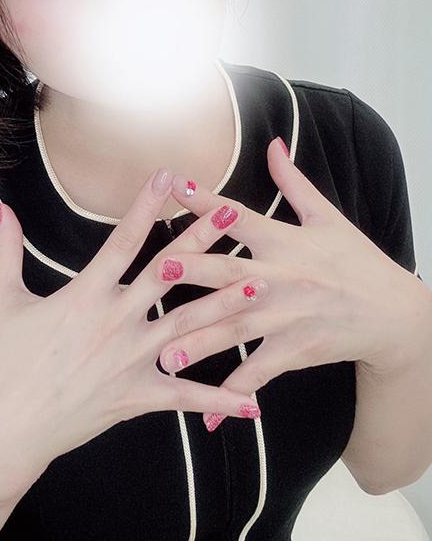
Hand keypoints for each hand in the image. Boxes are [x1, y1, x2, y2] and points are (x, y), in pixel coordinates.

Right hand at [0, 168, 260, 500]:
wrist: (0, 431)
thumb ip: (6, 249)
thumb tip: (1, 208)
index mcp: (85, 294)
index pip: (123, 240)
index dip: (147, 205)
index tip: (170, 176)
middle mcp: (115, 321)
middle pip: (169, 272)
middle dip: (203, 239)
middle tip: (234, 212)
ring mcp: (130, 360)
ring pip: (188, 325)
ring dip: (226, 303)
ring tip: (260, 284)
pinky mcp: (136, 396)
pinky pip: (184, 397)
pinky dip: (220, 400)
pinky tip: (254, 404)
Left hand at [155, 136, 430, 430]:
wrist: (395, 314)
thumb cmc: (356, 261)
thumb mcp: (327, 217)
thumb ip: (292, 181)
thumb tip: (272, 142)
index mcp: (284, 240)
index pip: (239, 215)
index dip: (206, 199)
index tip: (173, 185)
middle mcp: (282, 277)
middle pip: (230, 272)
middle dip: (194, 270)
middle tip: (157, 270)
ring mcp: (288, 317)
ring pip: (236, 328)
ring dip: (199, 341)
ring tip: (163, 354)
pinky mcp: (296, 350)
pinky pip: (259, 371)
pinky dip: (234, 390)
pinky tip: (206, 409)